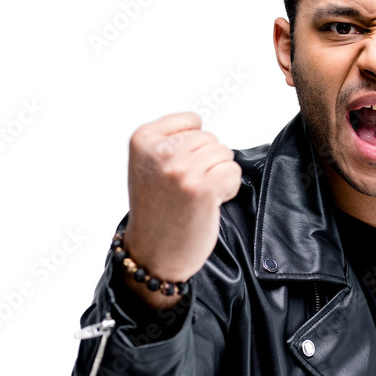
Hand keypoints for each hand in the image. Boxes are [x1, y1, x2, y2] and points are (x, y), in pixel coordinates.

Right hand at [122, 112, 241, 306]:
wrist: (153, 254)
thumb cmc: (157, 210)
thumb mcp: (150, 165)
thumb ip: (171, 140)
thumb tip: (202, 122)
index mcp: (142, 139)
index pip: (192, 121)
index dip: (193, 147)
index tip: (175, 171)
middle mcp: (160, 152)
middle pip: (210, 138)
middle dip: (207, 162)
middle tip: (187, 189)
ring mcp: (181, 170)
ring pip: (224, 154)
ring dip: (218, 176)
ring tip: (197, 197)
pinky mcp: (202, 188)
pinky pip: (233, 172)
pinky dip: (228, 188)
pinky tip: (208, 204)